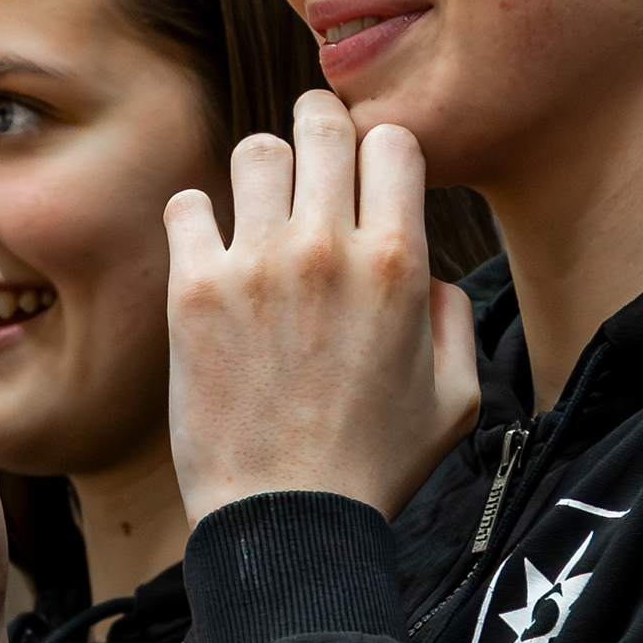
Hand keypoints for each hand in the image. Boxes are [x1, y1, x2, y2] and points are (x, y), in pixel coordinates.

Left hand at [164, 90, 479, 520]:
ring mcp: (255, 265)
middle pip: (322, 121)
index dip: (381, 151)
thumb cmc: (374, 466)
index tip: (366, 177)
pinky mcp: (195, 291)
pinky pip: (186, 205)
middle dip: (321, 131)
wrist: (289, 522)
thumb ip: (453, 316)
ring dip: (263, 174)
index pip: (393, 140)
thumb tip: (425, 271)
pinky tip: (210, 249)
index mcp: (397, 264)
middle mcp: (326, 249)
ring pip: (255, 150)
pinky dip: (196, 218)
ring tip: (261, 212)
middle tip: (312, 163)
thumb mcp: (456, 397)